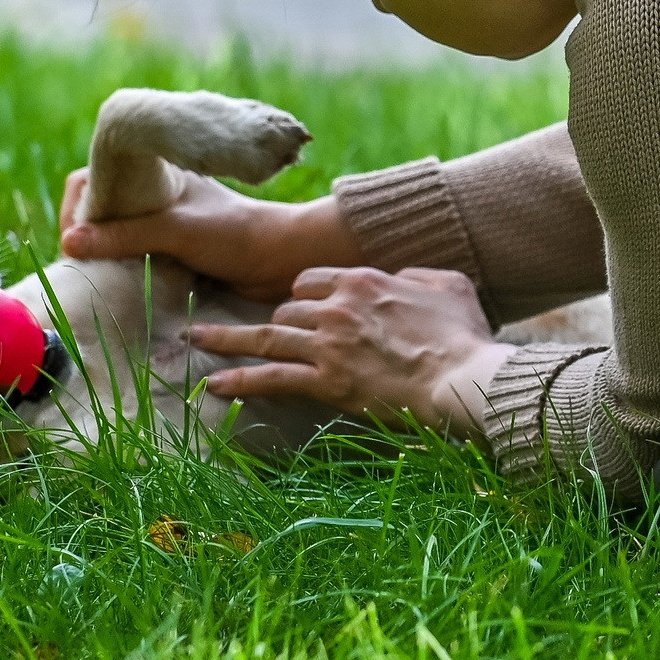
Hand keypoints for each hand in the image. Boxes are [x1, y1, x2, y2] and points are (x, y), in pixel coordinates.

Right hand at [57, 165, 360, 303]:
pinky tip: (114, 281)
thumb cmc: (233, 234)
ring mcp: (164, 223)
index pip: (96, 175)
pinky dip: (121, 266)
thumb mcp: (176, 229)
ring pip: (117, 233)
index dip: (80, 201)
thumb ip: (125, 235)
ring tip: (92, 272)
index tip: (75, 233)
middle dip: (85, 230)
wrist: (281, 259)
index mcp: (155, 174)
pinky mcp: (173, 250)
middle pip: (103, 207)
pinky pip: (135, 255)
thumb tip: (70, 242)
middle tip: (78, 258)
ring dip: (103, 251)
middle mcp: (156, 196)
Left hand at [189, 267, 515, 439]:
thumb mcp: (450, 285)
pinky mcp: (326, 381)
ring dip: (228, 340)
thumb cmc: (463, 335)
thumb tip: (405, 277)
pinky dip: (240, 381)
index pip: (310, 281)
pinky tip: (215, 385)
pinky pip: (272, 378)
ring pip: (268, 338)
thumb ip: (420, 274)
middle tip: (261, 338)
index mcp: (363, 280)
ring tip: (196, 340)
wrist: (461, 377)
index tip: (302, 310)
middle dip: (275, 325)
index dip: (303, 297)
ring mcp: (328, 344)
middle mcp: (337, 307)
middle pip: (286, 310)